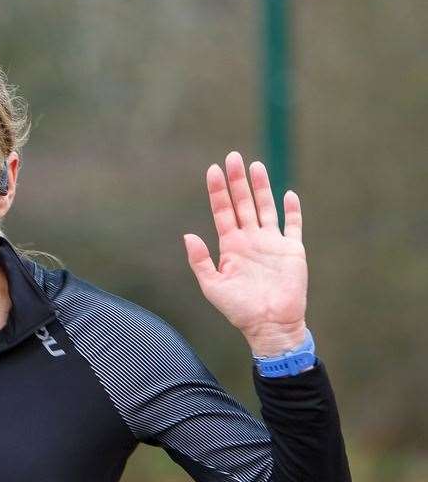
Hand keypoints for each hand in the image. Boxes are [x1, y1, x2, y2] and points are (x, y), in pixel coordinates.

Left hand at [182, 151, 307, 356]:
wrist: (269, 325)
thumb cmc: (239, 310)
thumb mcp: (213, 286)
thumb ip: (200, 261)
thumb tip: (187, 235)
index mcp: (230, 247)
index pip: (222, 212)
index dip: (217, 191)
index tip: (213, 169)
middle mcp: (250, 240)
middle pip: (243, 203)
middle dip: (237, 181)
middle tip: (233, 156)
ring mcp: (272, 243)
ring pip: (266, 208)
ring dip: (262, 187)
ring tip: (255, 166)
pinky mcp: (292, 250)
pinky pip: (293, 225)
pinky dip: (291, 210)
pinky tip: (288, 194)